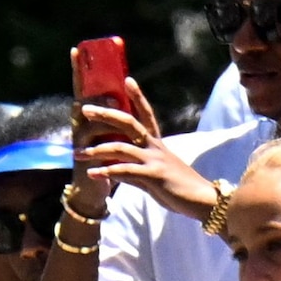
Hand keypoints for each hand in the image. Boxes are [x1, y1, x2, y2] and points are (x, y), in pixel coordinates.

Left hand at [71, 84, 208, 220]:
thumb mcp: (154, 175)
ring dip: (96, 149)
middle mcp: (155, 147)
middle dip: (106, 115)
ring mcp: (154, 159)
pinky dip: (106, 171)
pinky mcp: (154, 175)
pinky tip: (92, 174)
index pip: (146, 114)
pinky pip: (125, 170)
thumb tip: (113, 172)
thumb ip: (133, 170)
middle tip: (86, 110)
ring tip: (78, 153)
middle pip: (129, 123)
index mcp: (157, 143)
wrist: (202, 200)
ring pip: (120, 147)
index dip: (138, 97)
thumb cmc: (179, 188)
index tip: (127, 79)